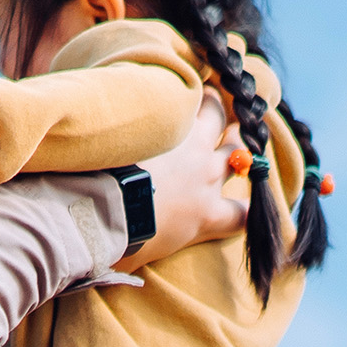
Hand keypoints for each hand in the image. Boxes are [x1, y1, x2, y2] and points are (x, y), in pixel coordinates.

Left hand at [129, 89, 252, 271]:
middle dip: (237, 146)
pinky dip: (185, 87)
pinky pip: (188, 94)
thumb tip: (117, 272)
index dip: (244, 209)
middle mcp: (206, 178)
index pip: (241, 215)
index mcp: (204, 217)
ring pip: (218, 115)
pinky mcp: (168, 118)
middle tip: (232, 133)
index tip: (240, 205)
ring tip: (211, 94)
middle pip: (237, 157)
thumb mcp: (134, 257)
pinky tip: (181, 75)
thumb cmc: (116, 241)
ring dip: (216, 105)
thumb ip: (136, 256)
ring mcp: (191, 144)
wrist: (101, 207)